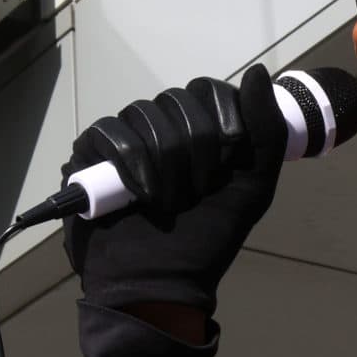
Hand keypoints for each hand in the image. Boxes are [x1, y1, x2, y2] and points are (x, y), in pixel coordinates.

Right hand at [62, 65, 288, 323]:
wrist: (162, 284)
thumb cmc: (207, 238)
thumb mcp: (254, 186)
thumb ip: (267, 130)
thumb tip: (257, 71)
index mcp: (198, 129)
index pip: (207, 90)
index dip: (223, 120)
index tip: (230, 162)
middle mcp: (160, 127)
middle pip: (178, 101)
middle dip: (196, 150)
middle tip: (198, 191)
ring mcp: (123, 138)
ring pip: (145, 114)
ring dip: (166, 164)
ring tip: (169, 201)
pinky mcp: (89, 154)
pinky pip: (109, 132)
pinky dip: (130, 160)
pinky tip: (142, 193)